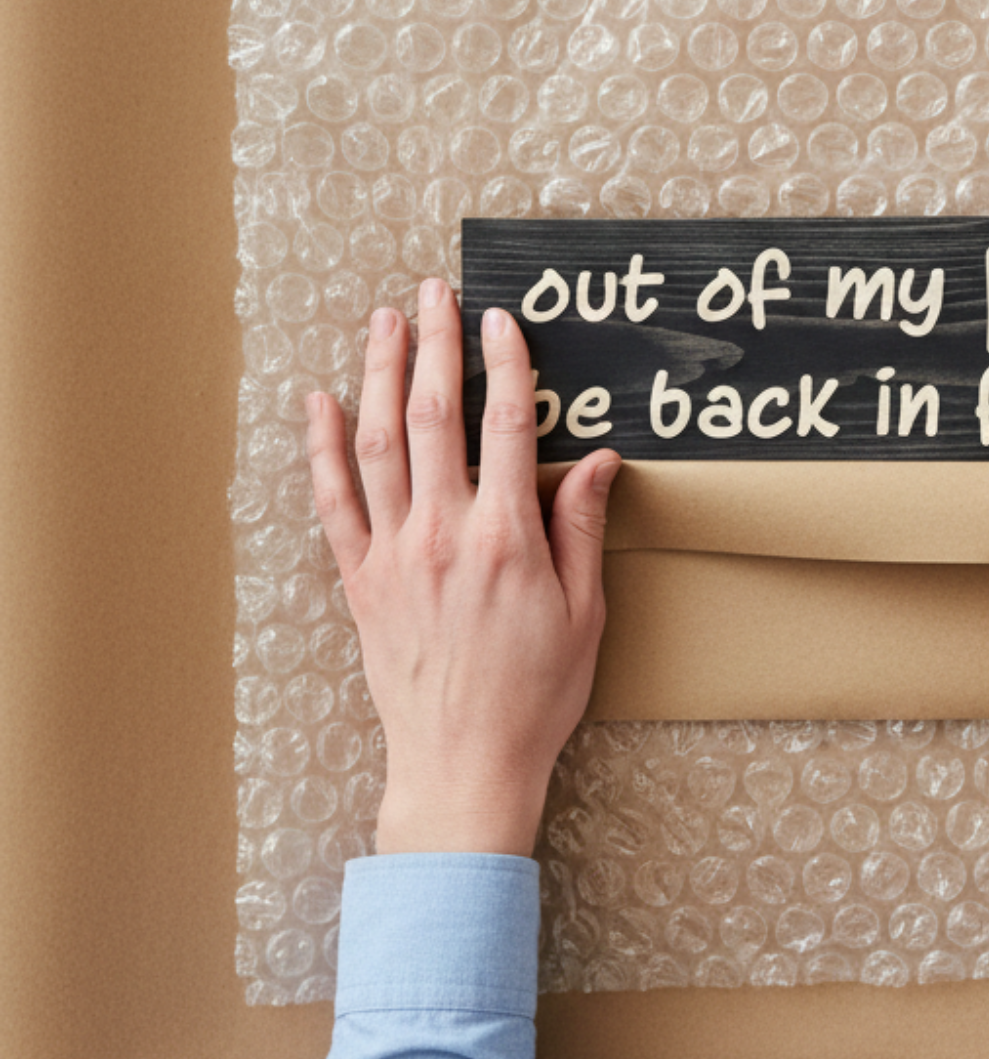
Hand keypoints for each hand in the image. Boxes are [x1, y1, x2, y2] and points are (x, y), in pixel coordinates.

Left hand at [306, 277, 620, 856]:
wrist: (464, 763)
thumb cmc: (536, 695)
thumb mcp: (585, 611)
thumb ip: (581, 527)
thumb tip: (596, 459)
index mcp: (505, 540)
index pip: (504, 427)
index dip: (506, 365)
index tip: (503, 320)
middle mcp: (442, 536)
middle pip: (434, 419)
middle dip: (436, 348)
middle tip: (435, 295)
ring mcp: (393, 556)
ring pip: (378, 445)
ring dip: (381, 377)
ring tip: (384, 325)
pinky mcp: (361, 582)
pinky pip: (333, 502)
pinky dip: (323, 448)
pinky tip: (320, 403)